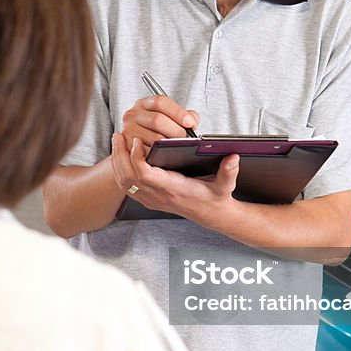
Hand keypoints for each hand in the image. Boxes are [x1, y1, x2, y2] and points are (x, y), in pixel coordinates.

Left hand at [111, 134, 239, 218]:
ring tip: (117, 140)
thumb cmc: (216, 197)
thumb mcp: (226, 185)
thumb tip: (233, 157)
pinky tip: (120, 156)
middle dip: (120, 155)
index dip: (136, 158)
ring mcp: (152, 199)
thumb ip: (229, 171)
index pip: (146, 175)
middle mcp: (159, 196)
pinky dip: (119, 170)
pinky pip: (126, 186)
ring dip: (117, 161)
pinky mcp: (148, 199)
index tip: (137, 140)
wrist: (212, 215)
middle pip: (128, 177)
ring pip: (124, 182)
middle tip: (120, 135)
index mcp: (174, 189)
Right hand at [122, 95, 199, 147]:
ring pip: (154, 138)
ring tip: (179, 146)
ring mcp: (128, 130)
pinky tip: (168, 153)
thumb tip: (193, 120)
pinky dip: (161, 154)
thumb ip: (183, 115)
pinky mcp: (127, 147)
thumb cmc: (155, 129)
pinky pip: (148, 152)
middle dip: (176, 130)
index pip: (160, 102)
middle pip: (157, 120)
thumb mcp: (168, 117)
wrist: (137, 144)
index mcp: (144, 104)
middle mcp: (133, 115)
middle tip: (186, 138)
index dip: (178, 112)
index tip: (190, 122)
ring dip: (170, 145)